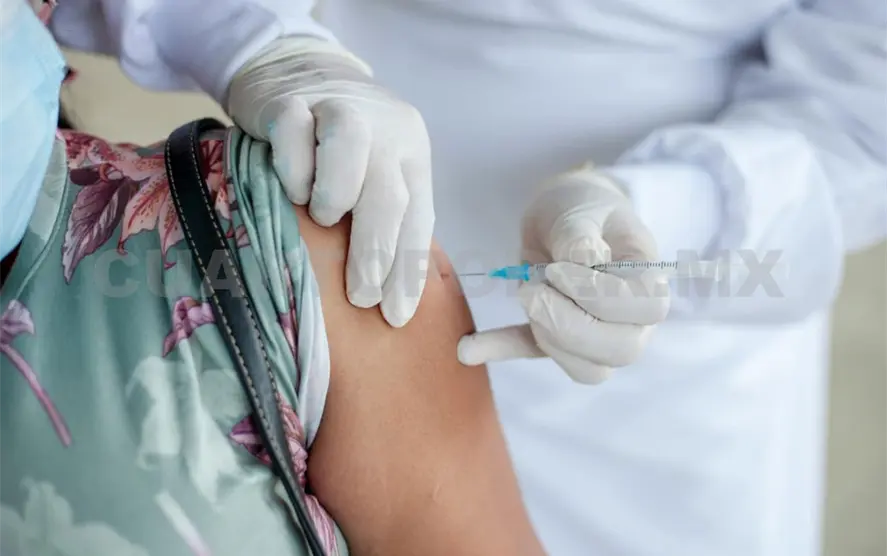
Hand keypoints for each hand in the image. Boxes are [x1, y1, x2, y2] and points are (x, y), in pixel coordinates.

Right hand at [226, 37, 433, 327]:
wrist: (296, 68)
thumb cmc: (338, 144)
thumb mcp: (374, 172)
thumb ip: (384, 215)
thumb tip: (385, 293)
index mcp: (412, 152)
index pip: (419, 219)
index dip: (408, 271)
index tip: (397, 316)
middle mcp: (385, 129)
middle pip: (389, 197)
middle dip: (376, 256)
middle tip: (360, 297)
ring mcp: (339, 109)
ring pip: (349, 158)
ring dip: (336, 201)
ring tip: (323, 220)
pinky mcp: (291, 102)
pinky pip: (294, 140)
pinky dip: (294, 172)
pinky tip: (291, 188)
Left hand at [457, 165, 670, 383]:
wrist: (566, 216)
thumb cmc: (584, 208)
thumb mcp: (581, 209)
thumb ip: (580, 234)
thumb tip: (583, 260)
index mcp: (648, 280)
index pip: (645, 309)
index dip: (599, 295)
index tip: (558, 268)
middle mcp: (634, 319)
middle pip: (620, 350)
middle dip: (569, 326)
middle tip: (532, 291)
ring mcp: (600, 337)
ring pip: (588, 369)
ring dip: (547, 339)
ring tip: (524, 293)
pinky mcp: (560, 341)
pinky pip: (536, 356)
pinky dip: (502, 351)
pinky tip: (468, 348)